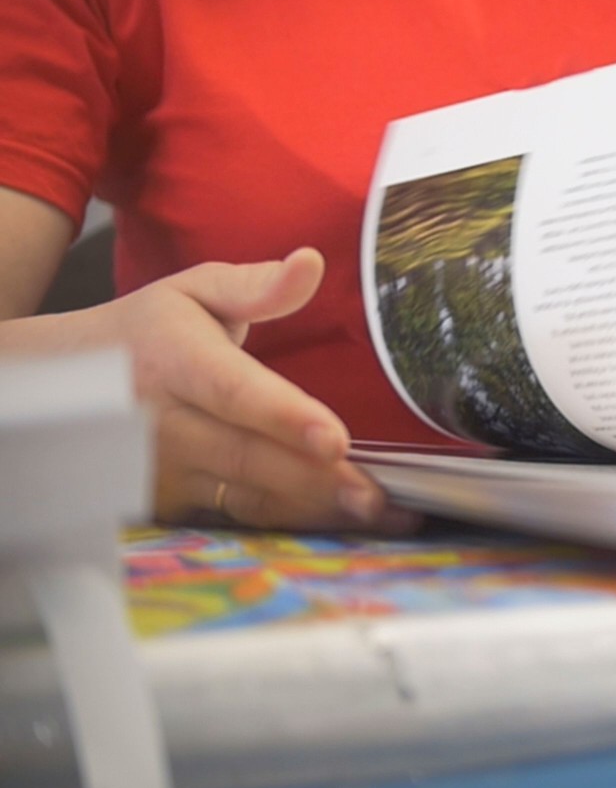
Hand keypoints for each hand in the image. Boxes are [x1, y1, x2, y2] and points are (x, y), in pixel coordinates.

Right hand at [14, 248, 416, 531]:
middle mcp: (162, 422)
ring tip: (377, 517)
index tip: (334, 439)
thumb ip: (256, 286)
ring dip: (312, 510)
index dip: (284, 417)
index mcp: (176, 361)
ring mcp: (160, 471)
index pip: (234, 393)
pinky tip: (340, 525)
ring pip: (245, 495)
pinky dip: (289, 524)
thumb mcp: (195, 291)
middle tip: (375, 497)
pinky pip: (235, 517)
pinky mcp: (165, 504)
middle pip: (246, 456)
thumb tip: (311, 263)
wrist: (66, 381)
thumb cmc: (150, 331)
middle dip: (314, 479)